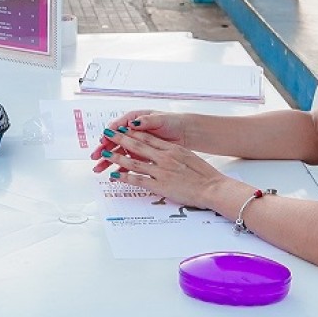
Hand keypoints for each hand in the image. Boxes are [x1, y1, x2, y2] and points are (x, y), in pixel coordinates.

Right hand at [90, 110, 184, 173]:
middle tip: (95, 157)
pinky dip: (121, 169)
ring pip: (119, 154)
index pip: (117, 127)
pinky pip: (129, 163)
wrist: (185, 132)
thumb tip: (133, 123)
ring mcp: (136, 145)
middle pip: (114, 142)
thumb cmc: (172, 122)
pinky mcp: (142, 155)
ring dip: (108, 161)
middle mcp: (132, 132)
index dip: (109, 134)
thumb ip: (145, 121)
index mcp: (134, 120)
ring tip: (98, 169)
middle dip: (104, 150)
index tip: (103, 140)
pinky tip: (114, 175)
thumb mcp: (159, 119)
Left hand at [96, 124, 230, 210]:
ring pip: (133, 162)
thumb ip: (174, 153)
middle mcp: (164, 157)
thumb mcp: (189, 156)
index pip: (148, 138)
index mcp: (172, 149)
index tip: (122, 128)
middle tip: (107, 135)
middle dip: (120, 139)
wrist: (213, 187)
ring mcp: (161, 171)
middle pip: (137, 145)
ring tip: (104, 154)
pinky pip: (138, 180)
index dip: (133, 133)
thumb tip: (165, 152)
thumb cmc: (204, 174)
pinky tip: (115, 175)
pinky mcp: (160, 185)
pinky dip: (125, 177)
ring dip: (117, 157)